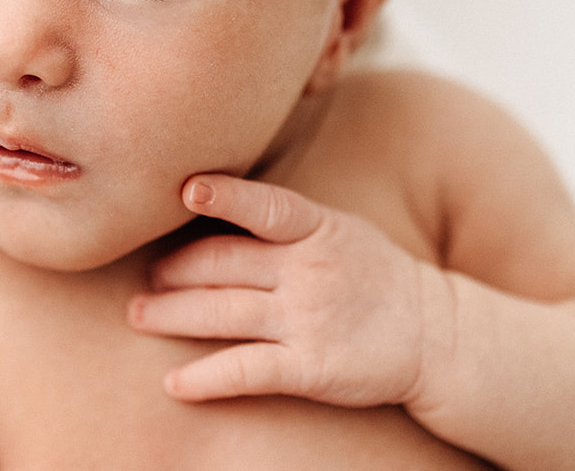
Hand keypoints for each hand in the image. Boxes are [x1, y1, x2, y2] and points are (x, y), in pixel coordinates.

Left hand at [128, 174, 454, 408]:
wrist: (437, 334)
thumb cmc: (371, 273)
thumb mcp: (337, 229)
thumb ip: (280, 218)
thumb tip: (207, 197)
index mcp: (317, 228)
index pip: (266, 206)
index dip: (226, 196)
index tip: (188, 189)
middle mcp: (309, 271)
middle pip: (223, 263)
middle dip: (173, 271)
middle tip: (144, 279)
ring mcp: (309, 319)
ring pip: (223, 313)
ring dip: (171, 315)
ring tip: (138, 316)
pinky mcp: (311, 368)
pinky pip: (246, 371)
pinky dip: (205, 379)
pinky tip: (175, 384)